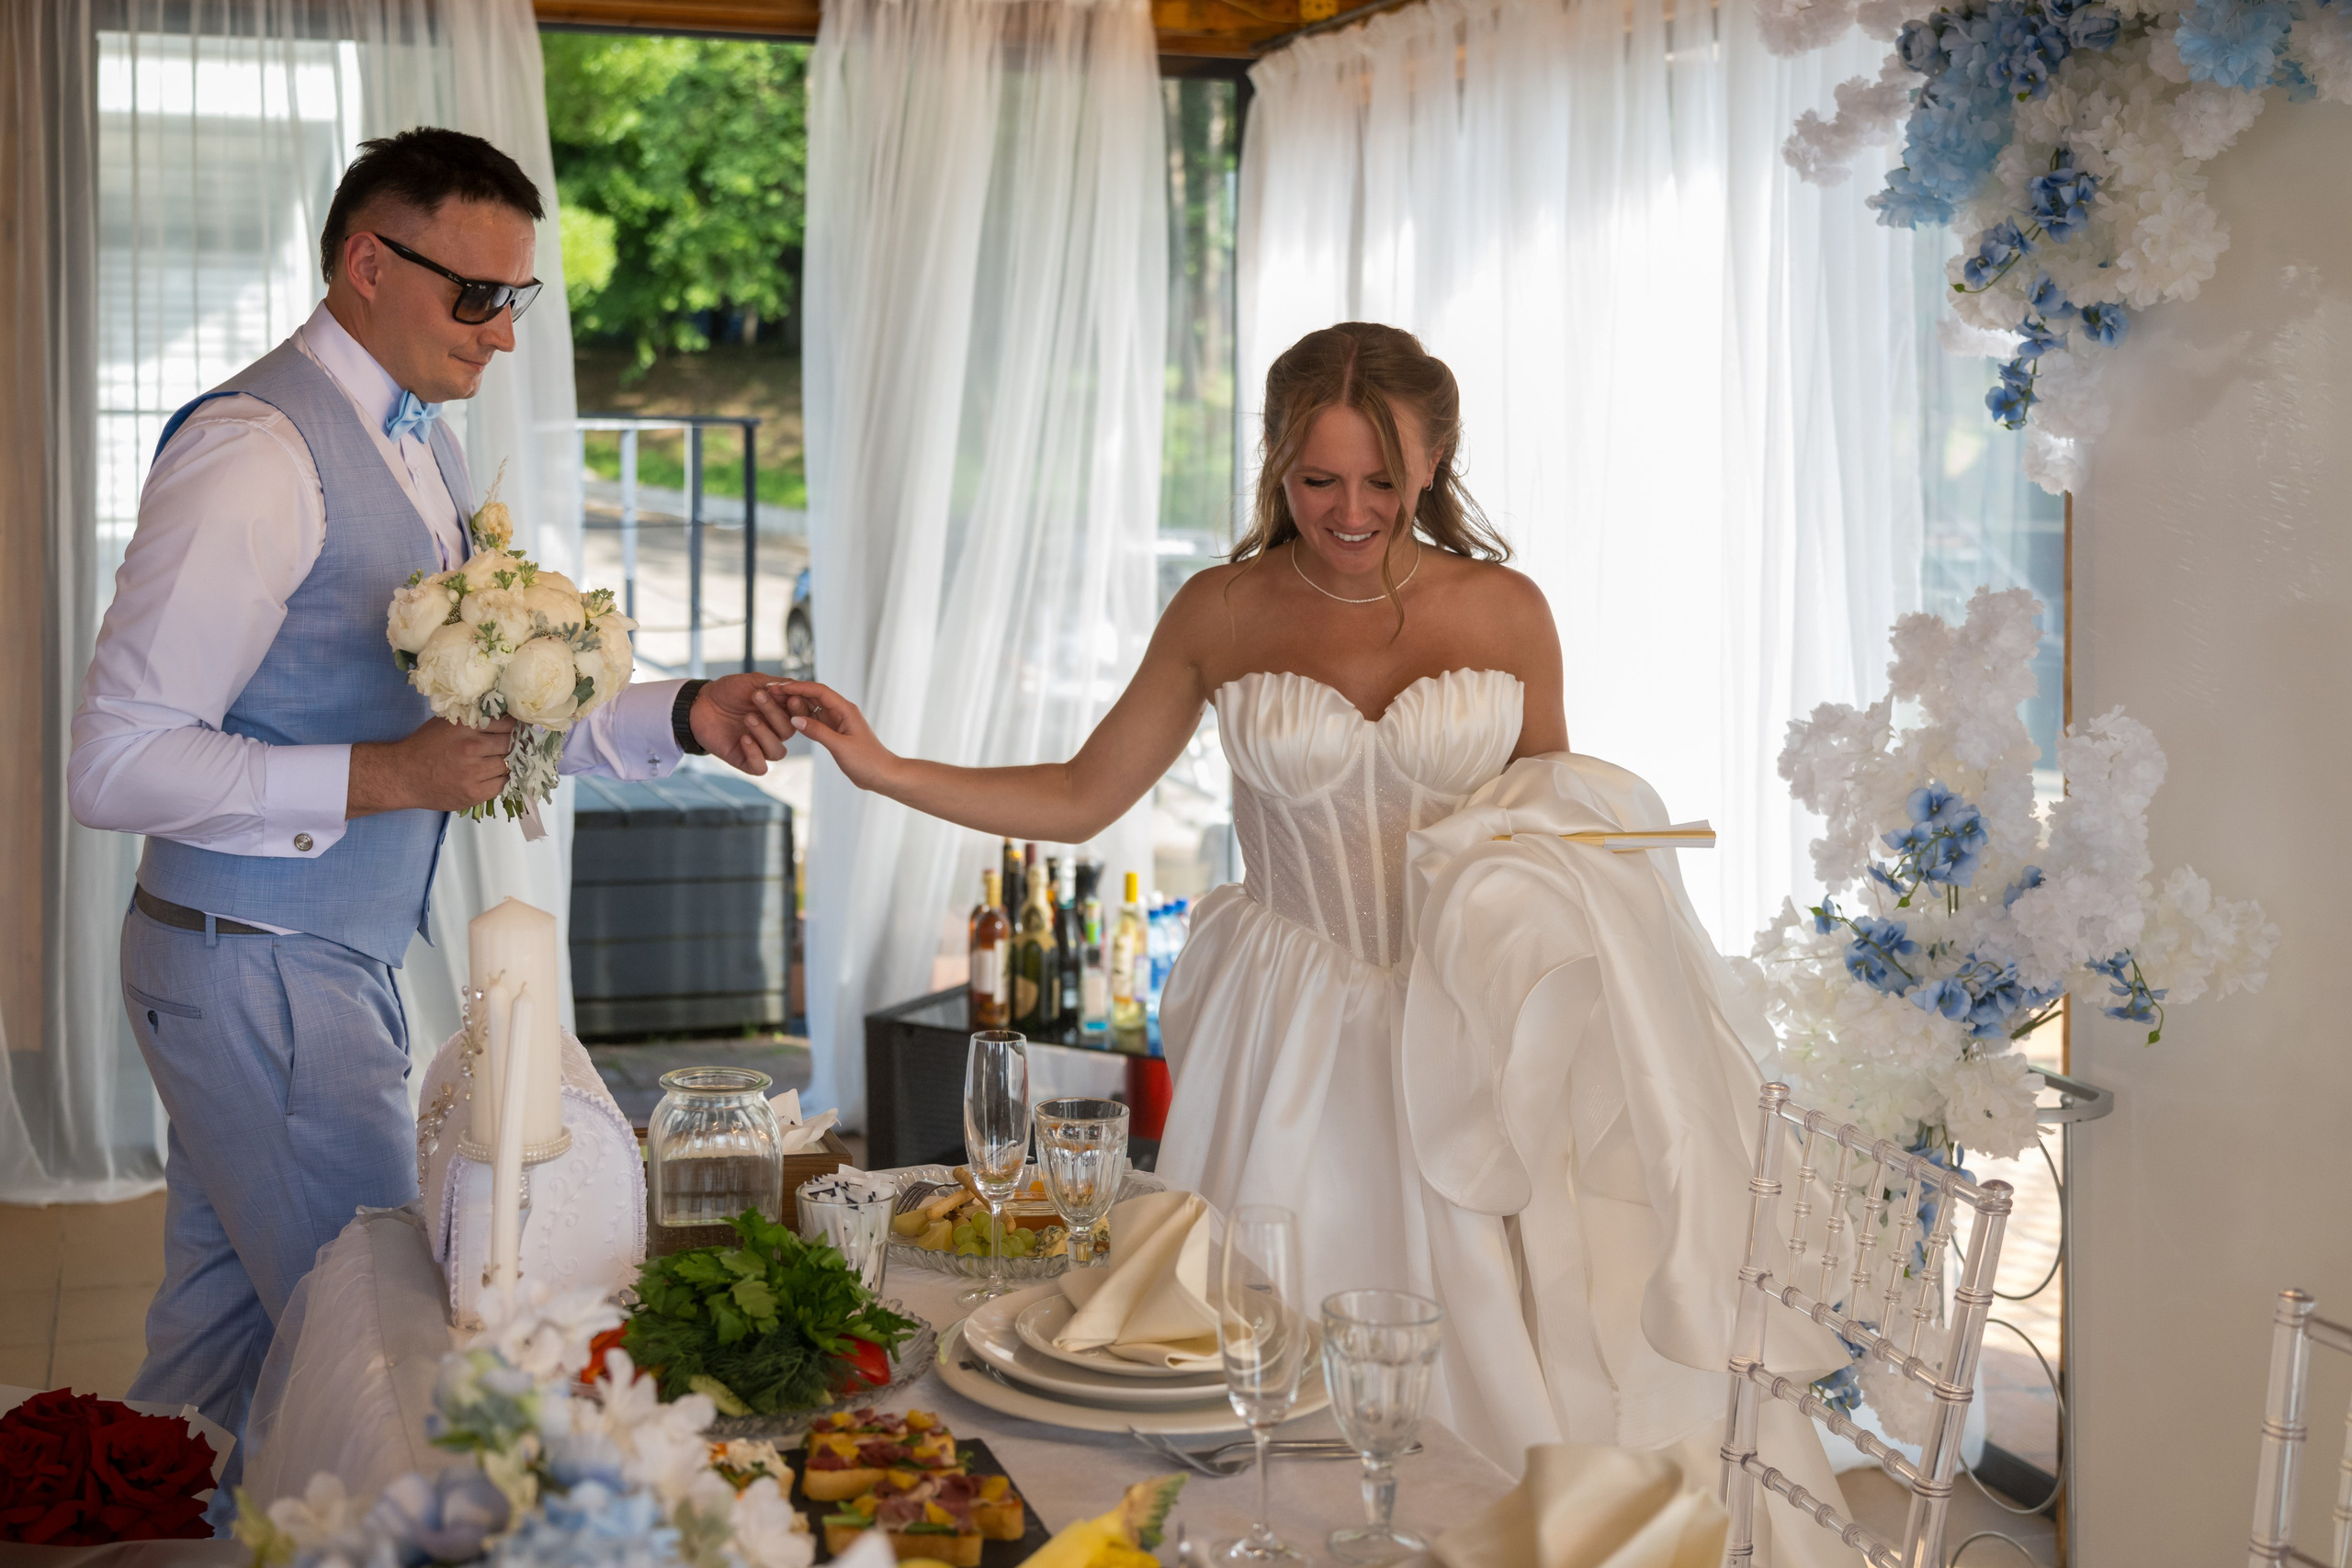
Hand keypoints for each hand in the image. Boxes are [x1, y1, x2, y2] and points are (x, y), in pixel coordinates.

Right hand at [347, 717, 515, 817]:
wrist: (403, 775)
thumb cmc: (425, 746)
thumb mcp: (446, 723)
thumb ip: (473, 718)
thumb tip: (505, 714)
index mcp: (466, 726)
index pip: (506, 723)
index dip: (510, 726)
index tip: (509, 729)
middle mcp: (471, 748)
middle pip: (509, 744)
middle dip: (507, 744)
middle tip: (499, 746)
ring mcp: (473, 772)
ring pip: (506, 764)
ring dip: (501, 763)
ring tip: (489, 762)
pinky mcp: (474, 793)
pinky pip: (501, 784)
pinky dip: (497, 780)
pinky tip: (486, 776)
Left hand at [689, 673, 794, 775]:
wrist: (699, 703)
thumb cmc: (727, 691)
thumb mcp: (753, 682)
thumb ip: (777, 684)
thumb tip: (798, 687)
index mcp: (780, 713)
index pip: (800, 716)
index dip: (798, 708)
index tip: (789, 696)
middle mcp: (773, 732)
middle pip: (789, 731)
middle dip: (774, 713)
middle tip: (757, 697)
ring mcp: (760, 747)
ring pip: (777, 752)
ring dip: (765, 734)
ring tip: (748, 718)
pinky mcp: (745, 760)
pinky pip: (760, 768)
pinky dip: (755, 755)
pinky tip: (744, 739)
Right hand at [773, 679, 898, 790]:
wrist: (882, 775)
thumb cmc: (868, 761)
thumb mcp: (841, 747)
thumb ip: (819, 732)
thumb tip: (795, 719)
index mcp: (846, 709)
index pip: (819, 691)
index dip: (798, 687)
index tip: (779, 687)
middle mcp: (841, 711)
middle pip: (813, 696)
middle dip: (792, 692)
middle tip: (770, 692)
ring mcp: (837, 721)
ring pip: (812, 708)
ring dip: (795, 704)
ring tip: (773, 702)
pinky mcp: (834, 732)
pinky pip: (815, 721)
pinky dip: (801, 718)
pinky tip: (786, 718)